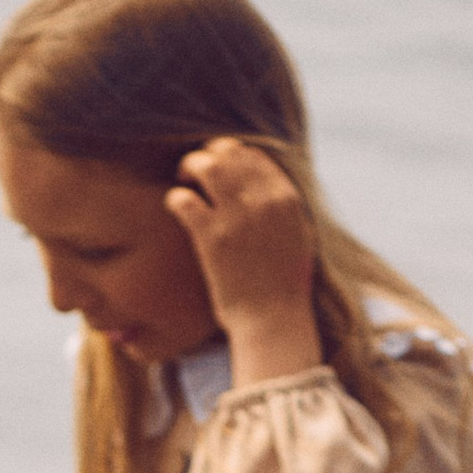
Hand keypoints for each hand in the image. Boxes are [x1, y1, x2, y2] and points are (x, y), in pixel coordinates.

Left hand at [165, 140, 320, 382]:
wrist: (273, 320)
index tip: (220, 171)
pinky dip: (175, 199)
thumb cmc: (283, 286)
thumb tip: (267, 191)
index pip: (254, 154)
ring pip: (206, 165)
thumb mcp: (297, 237)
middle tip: (196, 174)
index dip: (232, 156)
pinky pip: (183, 198)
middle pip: (228, 151)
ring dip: (190, 168)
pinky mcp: (211, 237)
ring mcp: (236, 216)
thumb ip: (283, 209)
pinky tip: (177, 209)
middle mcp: (263, 200)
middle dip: (208, 156)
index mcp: (286, 197)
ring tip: (184, 183)